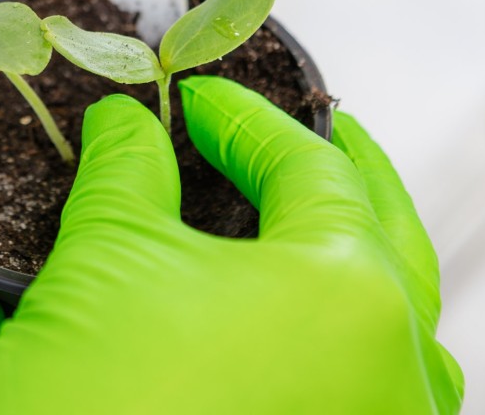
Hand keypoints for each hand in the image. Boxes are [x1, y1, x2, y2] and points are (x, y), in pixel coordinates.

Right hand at [0, 78, 463, 414]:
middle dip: (342, 172)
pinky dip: (339, 330)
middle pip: (384, 236)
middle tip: (310, 128)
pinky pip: (366, 382)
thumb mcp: (102, 260)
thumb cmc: (91, 406)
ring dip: (358, 252)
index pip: (311, 170)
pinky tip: (295, 310)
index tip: (198, 99)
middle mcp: (392, 370)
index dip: (245, 120)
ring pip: (393, 319)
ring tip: (317, 212)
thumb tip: (124, 124)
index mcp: (349, 295)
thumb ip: (126, 170)